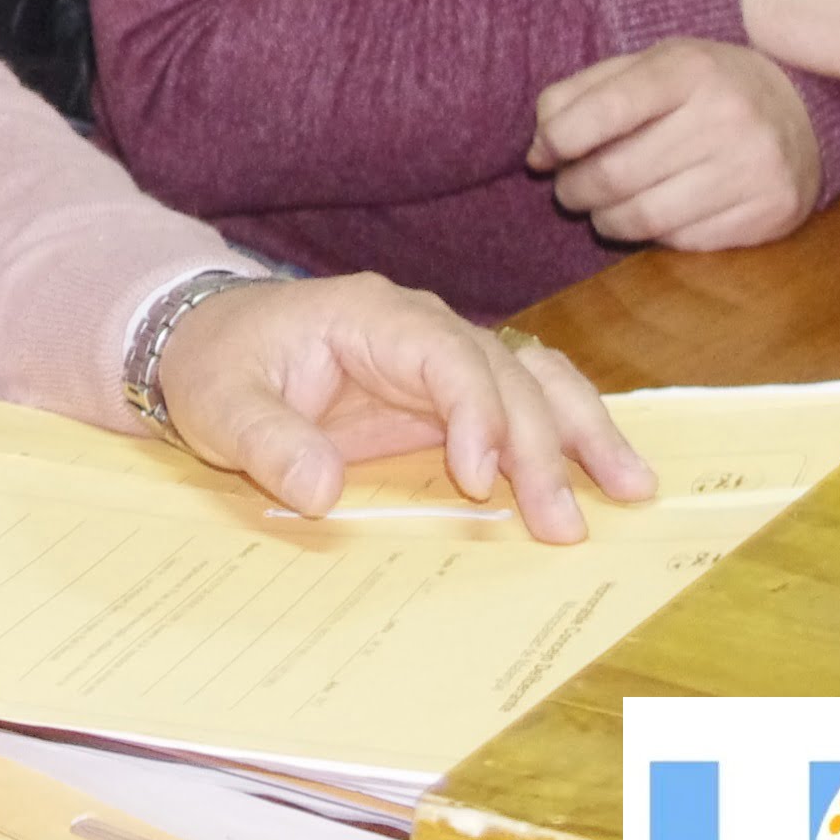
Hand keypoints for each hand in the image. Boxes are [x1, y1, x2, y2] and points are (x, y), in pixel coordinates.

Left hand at [152, 273, 656, 542]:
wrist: (206, 342)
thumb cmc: (215, 365)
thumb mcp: (220, 403)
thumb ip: (266, 441)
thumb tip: (321, 488)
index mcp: (370, 316)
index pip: (447, 356)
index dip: (475, 413)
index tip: (481, 476)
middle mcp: (420, 328)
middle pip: (504, 374)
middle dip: (540, 446)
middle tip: (563, 523)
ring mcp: (440, 358)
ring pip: (532, 381)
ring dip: (580, 433)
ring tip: (632, 490)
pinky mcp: (447, 394)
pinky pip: (521, 402)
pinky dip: (565, 433)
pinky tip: (607, 475)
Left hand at [530, 38, 822, 248]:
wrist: (806, 111)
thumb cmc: (704, 87)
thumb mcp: (646, 67)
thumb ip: (580, 96)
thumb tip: (537, 153)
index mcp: (689, 69)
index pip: (603, 111)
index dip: (557, 141)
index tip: (545, 153)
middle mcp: (726, 117)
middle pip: (614, 174)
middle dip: (573, 189)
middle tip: (569, 189)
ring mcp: (753, 168)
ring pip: (643, 217)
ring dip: (605, 220)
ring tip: (602, 207)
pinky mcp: (769, 212)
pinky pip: (682, 240)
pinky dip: (653, 235)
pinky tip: (655, 214)